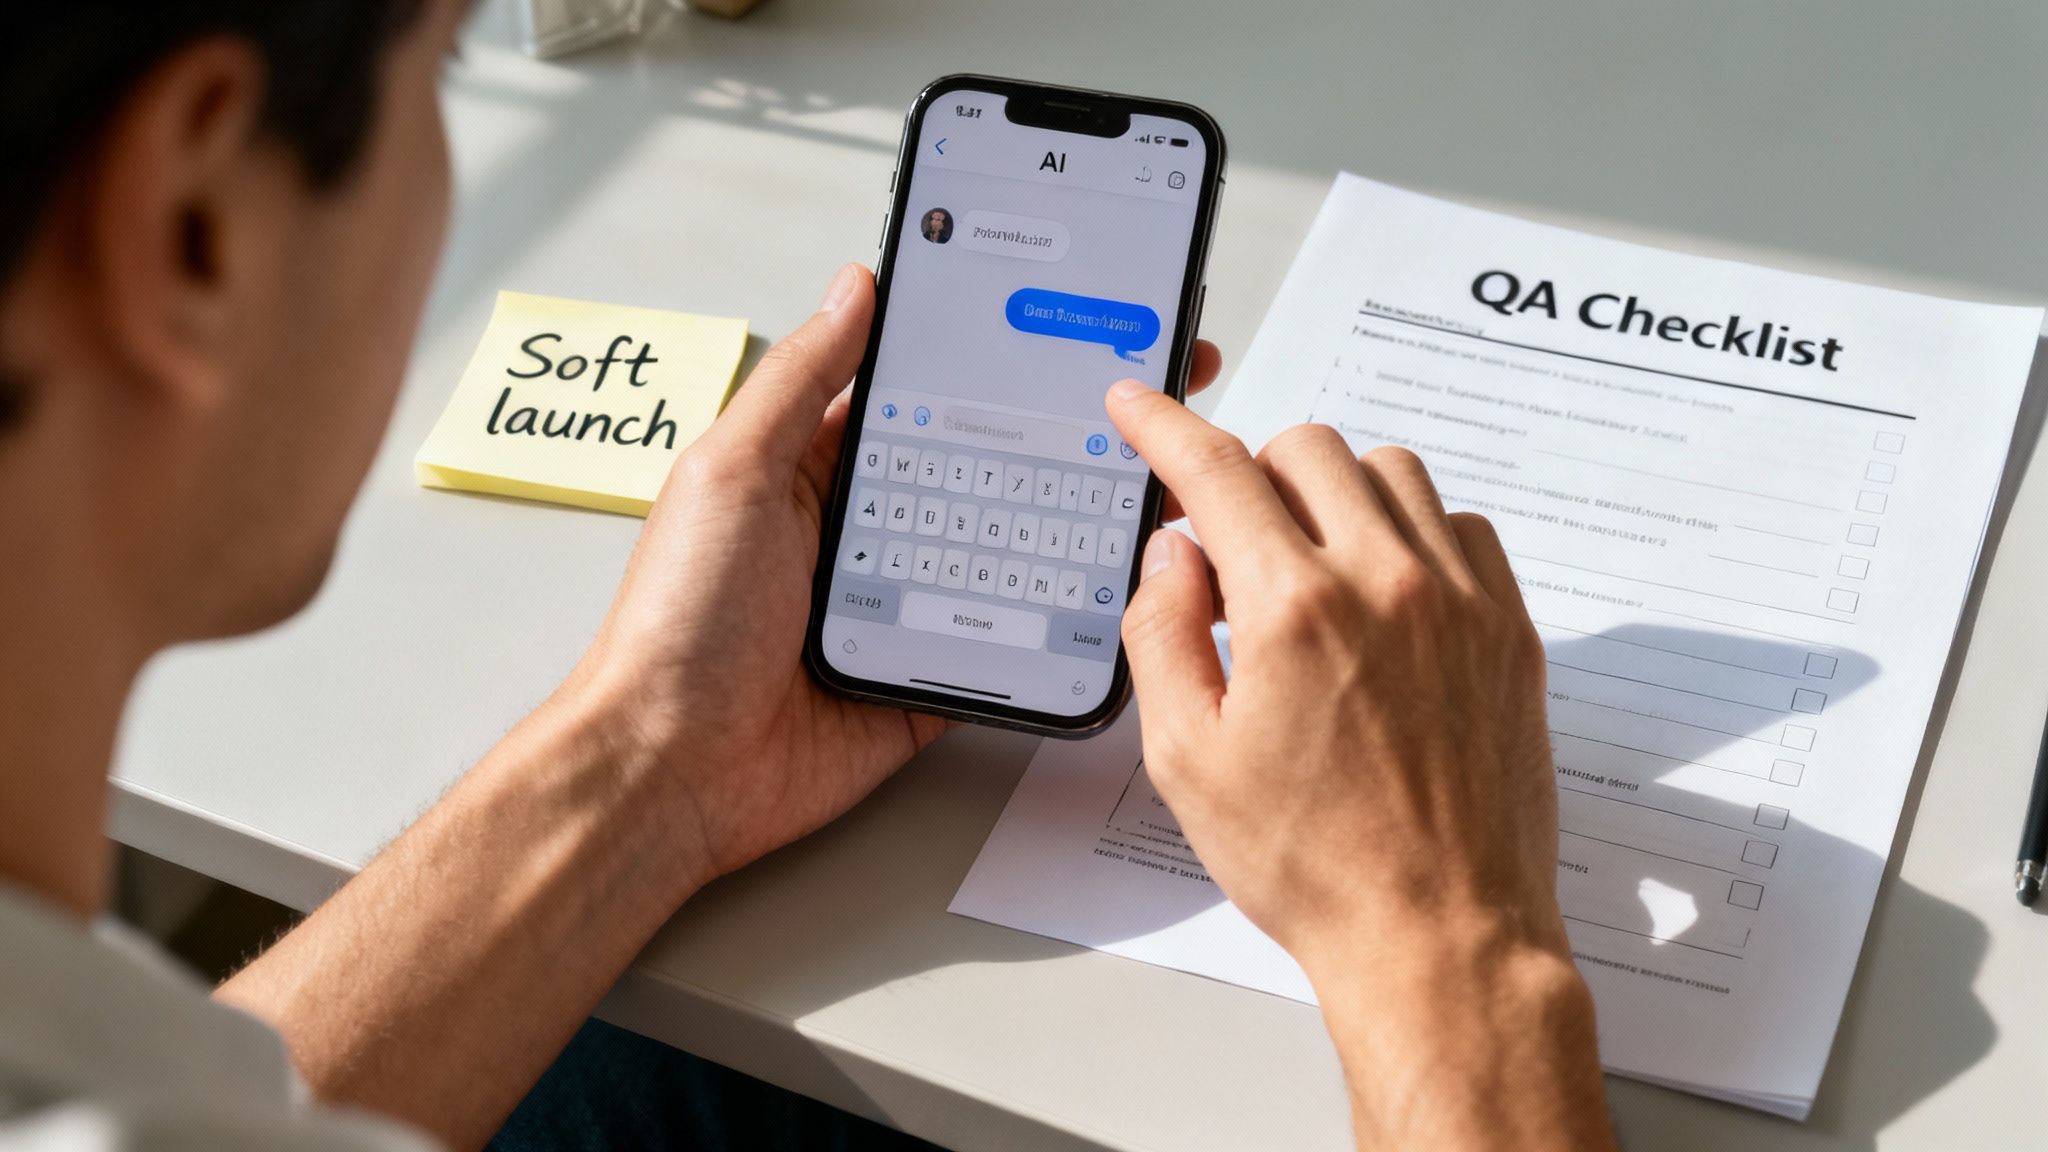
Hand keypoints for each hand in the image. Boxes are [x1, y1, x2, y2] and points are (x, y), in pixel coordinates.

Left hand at [561, 267, 1221, 883]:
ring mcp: (893, 612)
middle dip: (1037, 450)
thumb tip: (854, 287)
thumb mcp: (733, 474)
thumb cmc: (676, 622)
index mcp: (810, 473)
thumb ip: (801, 382)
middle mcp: (857, 536)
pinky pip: (997, 649)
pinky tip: (1094, 598)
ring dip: (1050, 537)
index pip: (911, 401)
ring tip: (1131, 492)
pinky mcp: (918, 683)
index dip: (976, 366)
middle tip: (1122, 413)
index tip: (1050, 334)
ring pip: (995, 559)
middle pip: (969, 478)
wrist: (671, 771)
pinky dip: (1040, 632)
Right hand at [1105, 382, 1611, 1150]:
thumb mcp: (1187, 760)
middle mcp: (1384, 581)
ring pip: (1389, 470)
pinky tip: (1383, 592)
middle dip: (1249, 474)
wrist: (1439, 933)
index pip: (1216, 470)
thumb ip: (1162, 634)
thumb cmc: (1313, 864)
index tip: (1140, 406)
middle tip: (1228, 544)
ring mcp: (1459, 598)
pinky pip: (1459, 523)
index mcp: (1293, 610)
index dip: (1164, 426)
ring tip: (1307, 569)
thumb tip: (1173, 554)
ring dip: (1332, 494)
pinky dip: (1412, 530)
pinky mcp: (1510, 627)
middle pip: (1305, 448)